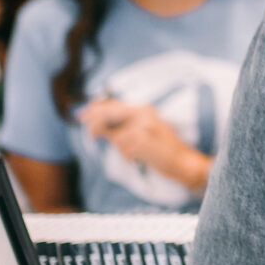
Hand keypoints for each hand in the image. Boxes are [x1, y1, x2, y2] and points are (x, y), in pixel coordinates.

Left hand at [79, 99, 210, 190]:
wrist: (182, 161)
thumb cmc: (163, 147)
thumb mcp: (146, 129)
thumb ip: (124, 124)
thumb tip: (98, 124)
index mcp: (144, 109)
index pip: (113, 104)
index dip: (95, 108)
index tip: (83, 114)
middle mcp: (143, 114)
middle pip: (109, 114)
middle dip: (96, 124)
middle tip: (90, 135)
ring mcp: (143, 127)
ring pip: (116, 135)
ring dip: (119, 147)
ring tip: (132, 153)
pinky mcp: (142, 141)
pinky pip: (123, 148)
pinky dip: (126, 154)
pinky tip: (137, 157)